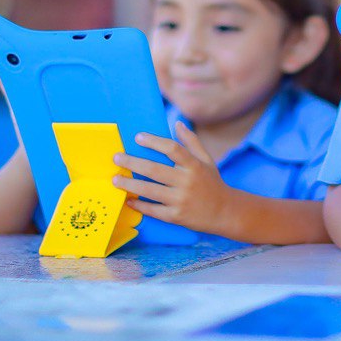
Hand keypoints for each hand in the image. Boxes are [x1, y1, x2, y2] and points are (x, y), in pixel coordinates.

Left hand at [112, 123, 232, 234]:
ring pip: (150, 191)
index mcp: (194, 165)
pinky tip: (128, 200)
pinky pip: (153, 210)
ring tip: (115, 180)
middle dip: (132, 163)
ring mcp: (181, 200)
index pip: (172, 149)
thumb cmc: (213, 183)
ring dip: (130, 185)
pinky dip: (139, 205)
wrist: (225, 212)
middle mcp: (187, 182)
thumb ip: (191, 142)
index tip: (138, 137)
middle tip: (116, 158)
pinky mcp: (176, 217)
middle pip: (155, 170)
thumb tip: (177, 123)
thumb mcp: (206, 160)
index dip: (154, 142)